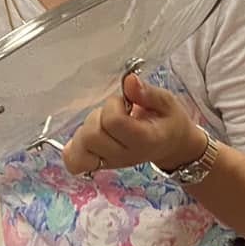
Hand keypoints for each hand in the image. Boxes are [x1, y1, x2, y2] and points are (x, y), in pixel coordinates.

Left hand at [61, 73, 203, 177]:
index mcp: (144, 140)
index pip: (113, 122)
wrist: (171, 146)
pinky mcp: (98, 165)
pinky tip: (88, 139)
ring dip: (86, 130)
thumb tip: (129, 80)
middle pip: (92, 136)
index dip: (114, 106)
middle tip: (115, 114)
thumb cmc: (167, 121)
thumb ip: (147, 93)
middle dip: (98, 117)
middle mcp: (125, 155)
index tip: (126, 103)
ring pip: (80, 147)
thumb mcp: (166, 102)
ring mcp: (110, 163)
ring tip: (104, 126)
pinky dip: (74, 148)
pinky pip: (74, 161)